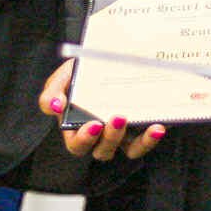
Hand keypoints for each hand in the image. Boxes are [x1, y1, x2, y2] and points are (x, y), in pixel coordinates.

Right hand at [37, 58, 165, 161]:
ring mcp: (123, 135)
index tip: (93, 124)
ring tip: (150, 125)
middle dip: (111, 137)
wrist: (105, 59)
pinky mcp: (141, 129)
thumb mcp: (62, 78)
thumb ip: (51, 93)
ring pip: (130, 150)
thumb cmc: (80, 74)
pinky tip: (159, 126)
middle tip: (118, 117)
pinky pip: (147, 140)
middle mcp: (101, 137)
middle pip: (103, 151)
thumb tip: (54, 106)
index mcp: (77, 129)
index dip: (84, 140)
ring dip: (140, 142)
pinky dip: (153, 136)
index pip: (77, 144)